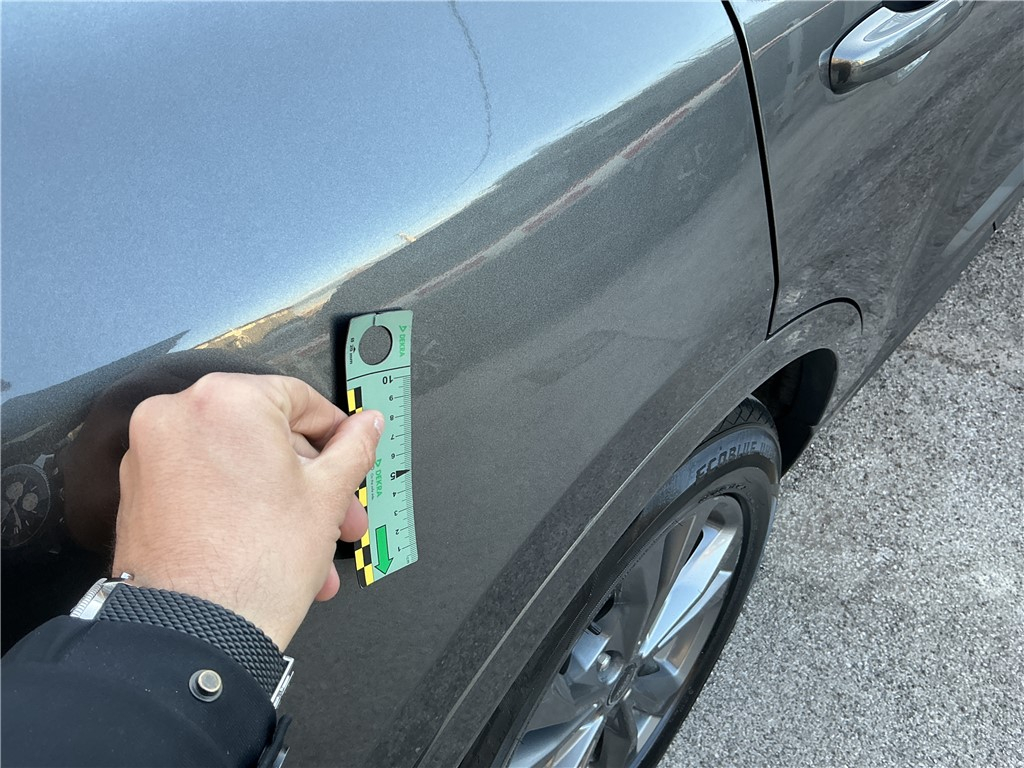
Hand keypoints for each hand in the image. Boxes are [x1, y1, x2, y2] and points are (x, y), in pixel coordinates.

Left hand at [111, 372, 381, 649]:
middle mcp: (178, 415)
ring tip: (313, 546)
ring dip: (282, 503)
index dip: (337, 432)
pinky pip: (207, 487)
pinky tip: (275, 548)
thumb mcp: (327, 496)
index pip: (299, 398)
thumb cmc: (253, 567)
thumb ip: (353, 448)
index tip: (352, 454)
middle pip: (267, 436)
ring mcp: (151, 455)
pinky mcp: (138, 493)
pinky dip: (240, 510)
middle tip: (340, 512)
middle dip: (313, 481)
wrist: (194, 636)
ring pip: (238, 466)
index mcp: (226, 400)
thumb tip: (368, 425)